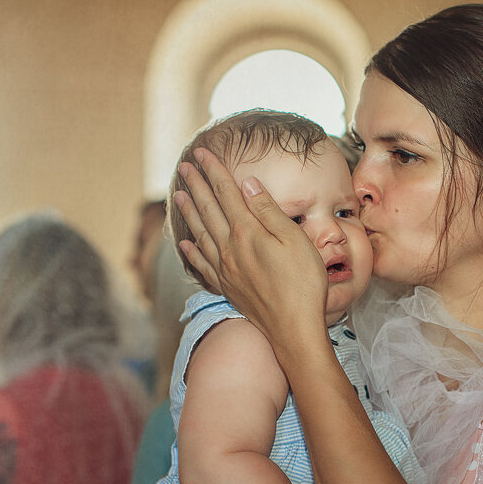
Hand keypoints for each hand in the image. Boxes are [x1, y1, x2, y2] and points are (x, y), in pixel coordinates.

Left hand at [175, 148, 328, 347]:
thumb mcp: (295, 240)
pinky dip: (191, 251)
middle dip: (196, 185)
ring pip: (201, 234)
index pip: (226, 193)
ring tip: (179, 194)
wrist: (294, 330)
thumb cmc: (303, 284)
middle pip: (208, 210)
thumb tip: (247, 183)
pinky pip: (202, 265)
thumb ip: (268, 210)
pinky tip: (184, 244)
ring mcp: (226, 270)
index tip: (201, 153)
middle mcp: (230, 249)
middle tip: (184, 166)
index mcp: (247, 233)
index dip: (213, 171)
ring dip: (189, 212)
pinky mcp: (229, 288)